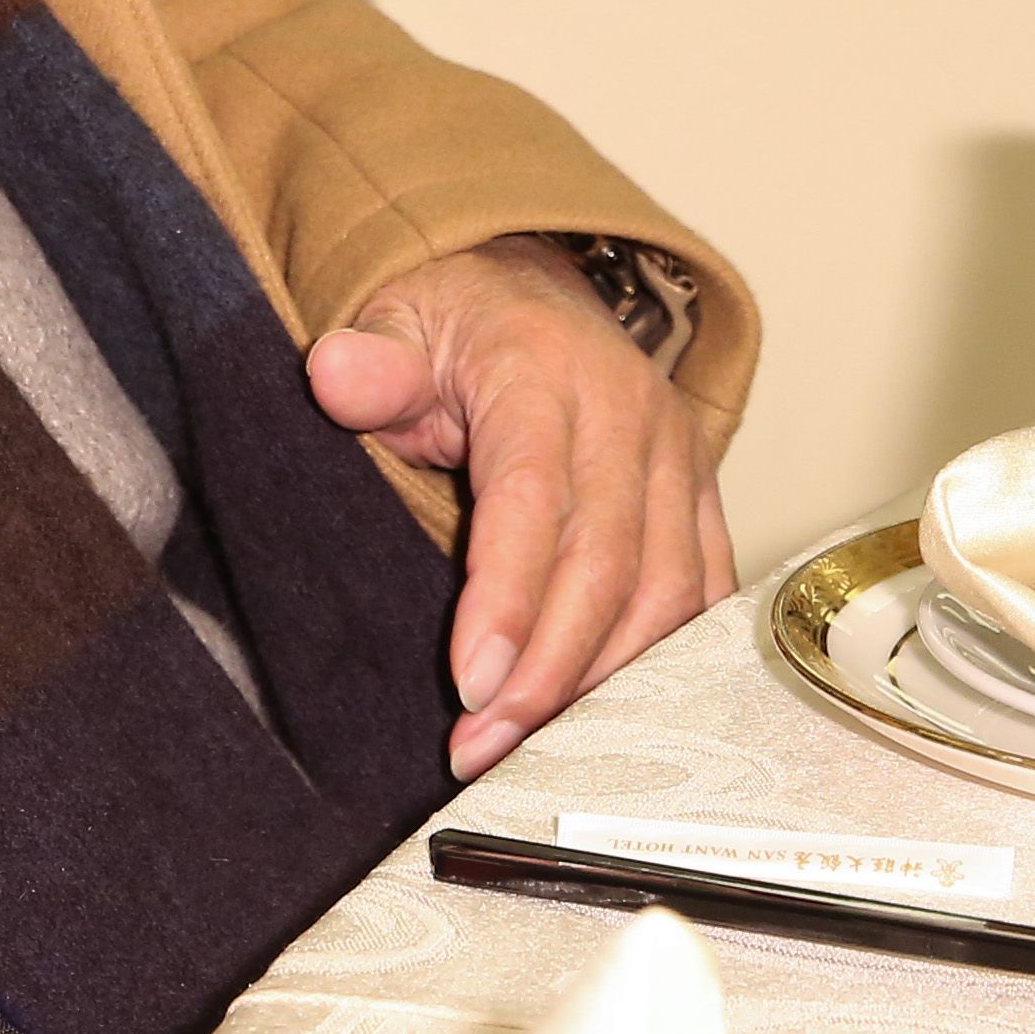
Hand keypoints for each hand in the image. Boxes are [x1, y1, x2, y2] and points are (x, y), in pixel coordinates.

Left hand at [308, 240, 735, 781]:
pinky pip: (700, 594)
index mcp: (544, 371)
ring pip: (666, 593)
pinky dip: (661, 662)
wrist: (530, 286)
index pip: (534, 497)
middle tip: (484, 745)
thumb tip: (333, 375)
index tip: (470, 685)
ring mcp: (679, 456)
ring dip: (602, 683)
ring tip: (528, 746)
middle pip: (607, 564)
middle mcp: (629, 414)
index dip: (508, 597)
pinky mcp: (702, 495)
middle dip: (548, 670)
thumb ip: (371, 362)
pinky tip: (607, 716)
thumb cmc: (450, 319)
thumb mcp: (392, 317)